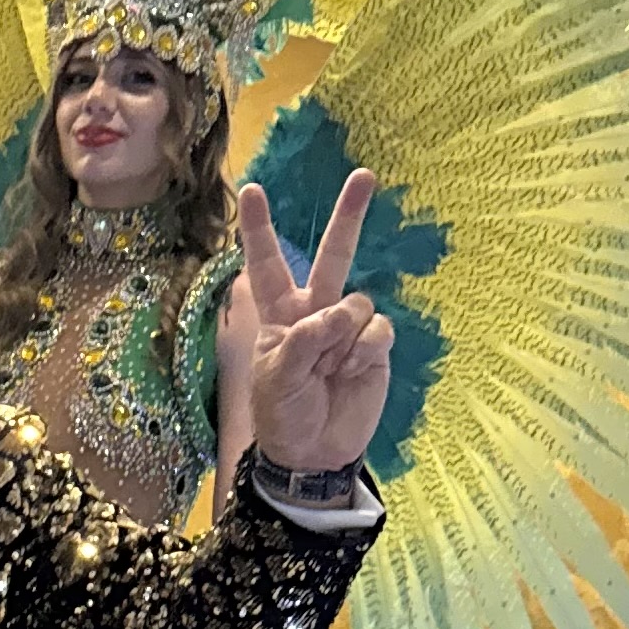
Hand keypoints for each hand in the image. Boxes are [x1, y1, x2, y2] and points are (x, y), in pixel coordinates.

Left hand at [236, 172, 392, 475]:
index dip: (259, 230)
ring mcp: (348, 326)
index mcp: (279, 314)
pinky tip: (352, 372)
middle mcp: (315, 312)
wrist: (315, 453)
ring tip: (329, 370)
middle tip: (364, 175)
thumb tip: (340, 316)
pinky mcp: (375, 345)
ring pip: (357, 303)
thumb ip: (305, 341)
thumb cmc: (283, 416)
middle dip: (349, 215)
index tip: (251, 190)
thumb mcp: (278, 378)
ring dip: (343, 338)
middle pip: (333, 255)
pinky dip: (364, 351)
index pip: (266, 265)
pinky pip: (377, 330)